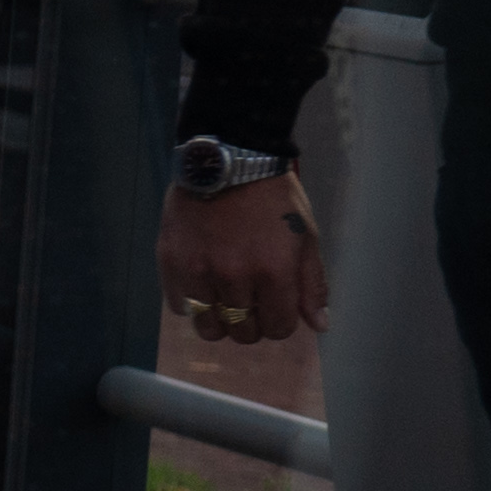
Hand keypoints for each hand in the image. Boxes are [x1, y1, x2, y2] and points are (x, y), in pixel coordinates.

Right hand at [155, 174, 325, 345]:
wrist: (226, 159)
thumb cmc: (273, 197)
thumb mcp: (304, 236)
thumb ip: (312, 283)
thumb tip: (319, 326)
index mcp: (273, 270)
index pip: (277, 327)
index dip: (280, 321)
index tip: (275, 305)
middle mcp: (234, 276)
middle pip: (243, 332)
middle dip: (252, 323)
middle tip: (250, 300)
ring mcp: (197, 270)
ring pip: (208, 326)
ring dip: (220, 319)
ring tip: (224, 298)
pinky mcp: (170, 261)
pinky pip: (179, 306)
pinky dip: (192, 301)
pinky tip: (202, 281)